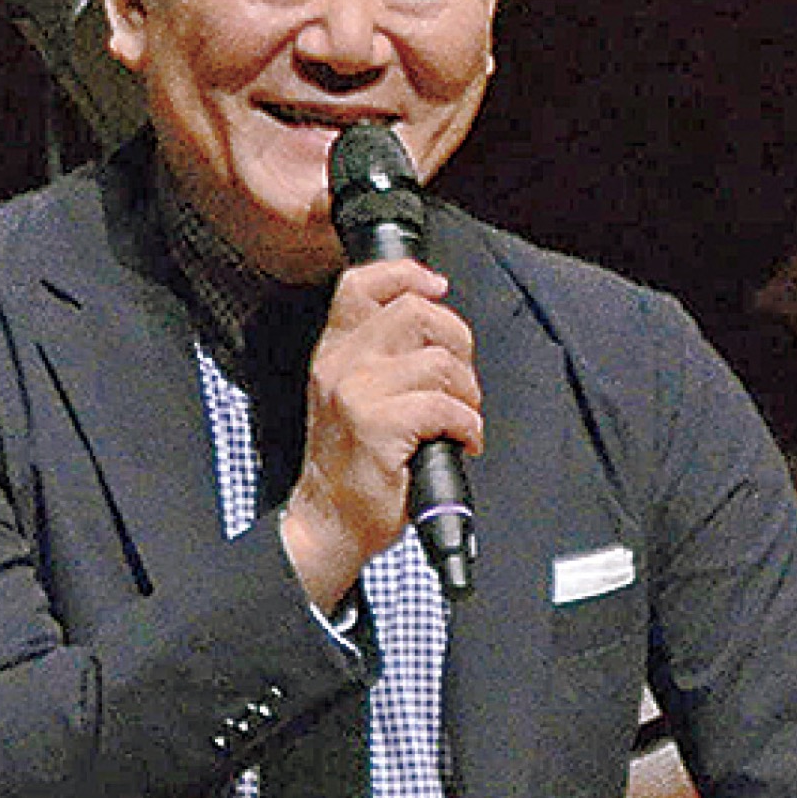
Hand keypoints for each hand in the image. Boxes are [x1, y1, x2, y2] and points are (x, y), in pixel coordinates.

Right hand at [281, 258, 481, 610]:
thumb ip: (382, 357)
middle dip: (457, 342)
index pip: (362, 285)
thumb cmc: (353, 466)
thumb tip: (439, 327)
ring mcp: (356, 394)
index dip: (408, 275)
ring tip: (461, 420)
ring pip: (438, 362)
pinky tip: (461, 442)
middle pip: (416, 312)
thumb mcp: (353, 397)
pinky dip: (467, 425)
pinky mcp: (376, 426)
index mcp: (334, 352)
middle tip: (461, 382)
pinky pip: (444, 407)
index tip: (438, 289)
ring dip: (466, 394)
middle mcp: (340, 365)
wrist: (329, 523)